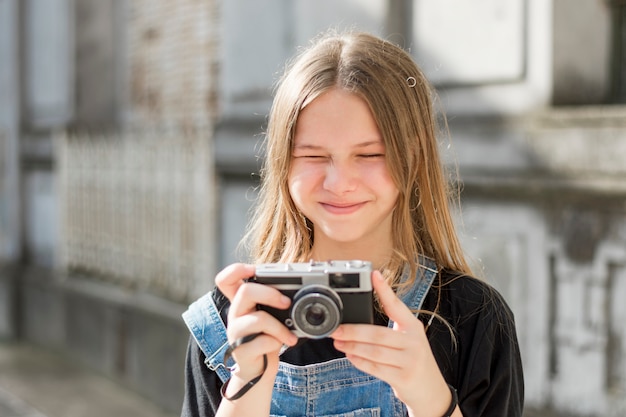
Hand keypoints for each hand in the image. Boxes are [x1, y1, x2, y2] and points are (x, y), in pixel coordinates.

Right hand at [215, 263, 297, 380]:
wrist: (258, 370)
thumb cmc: (266, 338)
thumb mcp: (269, 316)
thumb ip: (278, 301)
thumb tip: (306, 286)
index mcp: (241, 302)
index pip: (226, 279)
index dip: (236, 270)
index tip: (253, 270)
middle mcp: (235, 314)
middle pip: (245, 291)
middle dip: (271, 294)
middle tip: (287, 303)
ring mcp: (236, 333)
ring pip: (258, 319)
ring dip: (279, 327)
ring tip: (290, 336)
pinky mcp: (241, 351)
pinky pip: (262, 342)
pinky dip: (276, 343)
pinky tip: (279, 346)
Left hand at [331, 270, 457, 416]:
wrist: (432, 391)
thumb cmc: (414, 361)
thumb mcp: (410, 340)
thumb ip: (391, 329)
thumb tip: (358, 321)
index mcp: (414, 327)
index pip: (397, 305)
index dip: (385, 290)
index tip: (374, 274)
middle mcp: (414, 342)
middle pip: (378, 334)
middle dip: (353, 331)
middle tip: (336, 329)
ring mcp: (410, 361)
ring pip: (374, 351)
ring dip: (352, 347)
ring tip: (338, 342)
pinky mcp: (404, 378)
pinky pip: (376, 368)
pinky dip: (360, 362)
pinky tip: (350, 356)